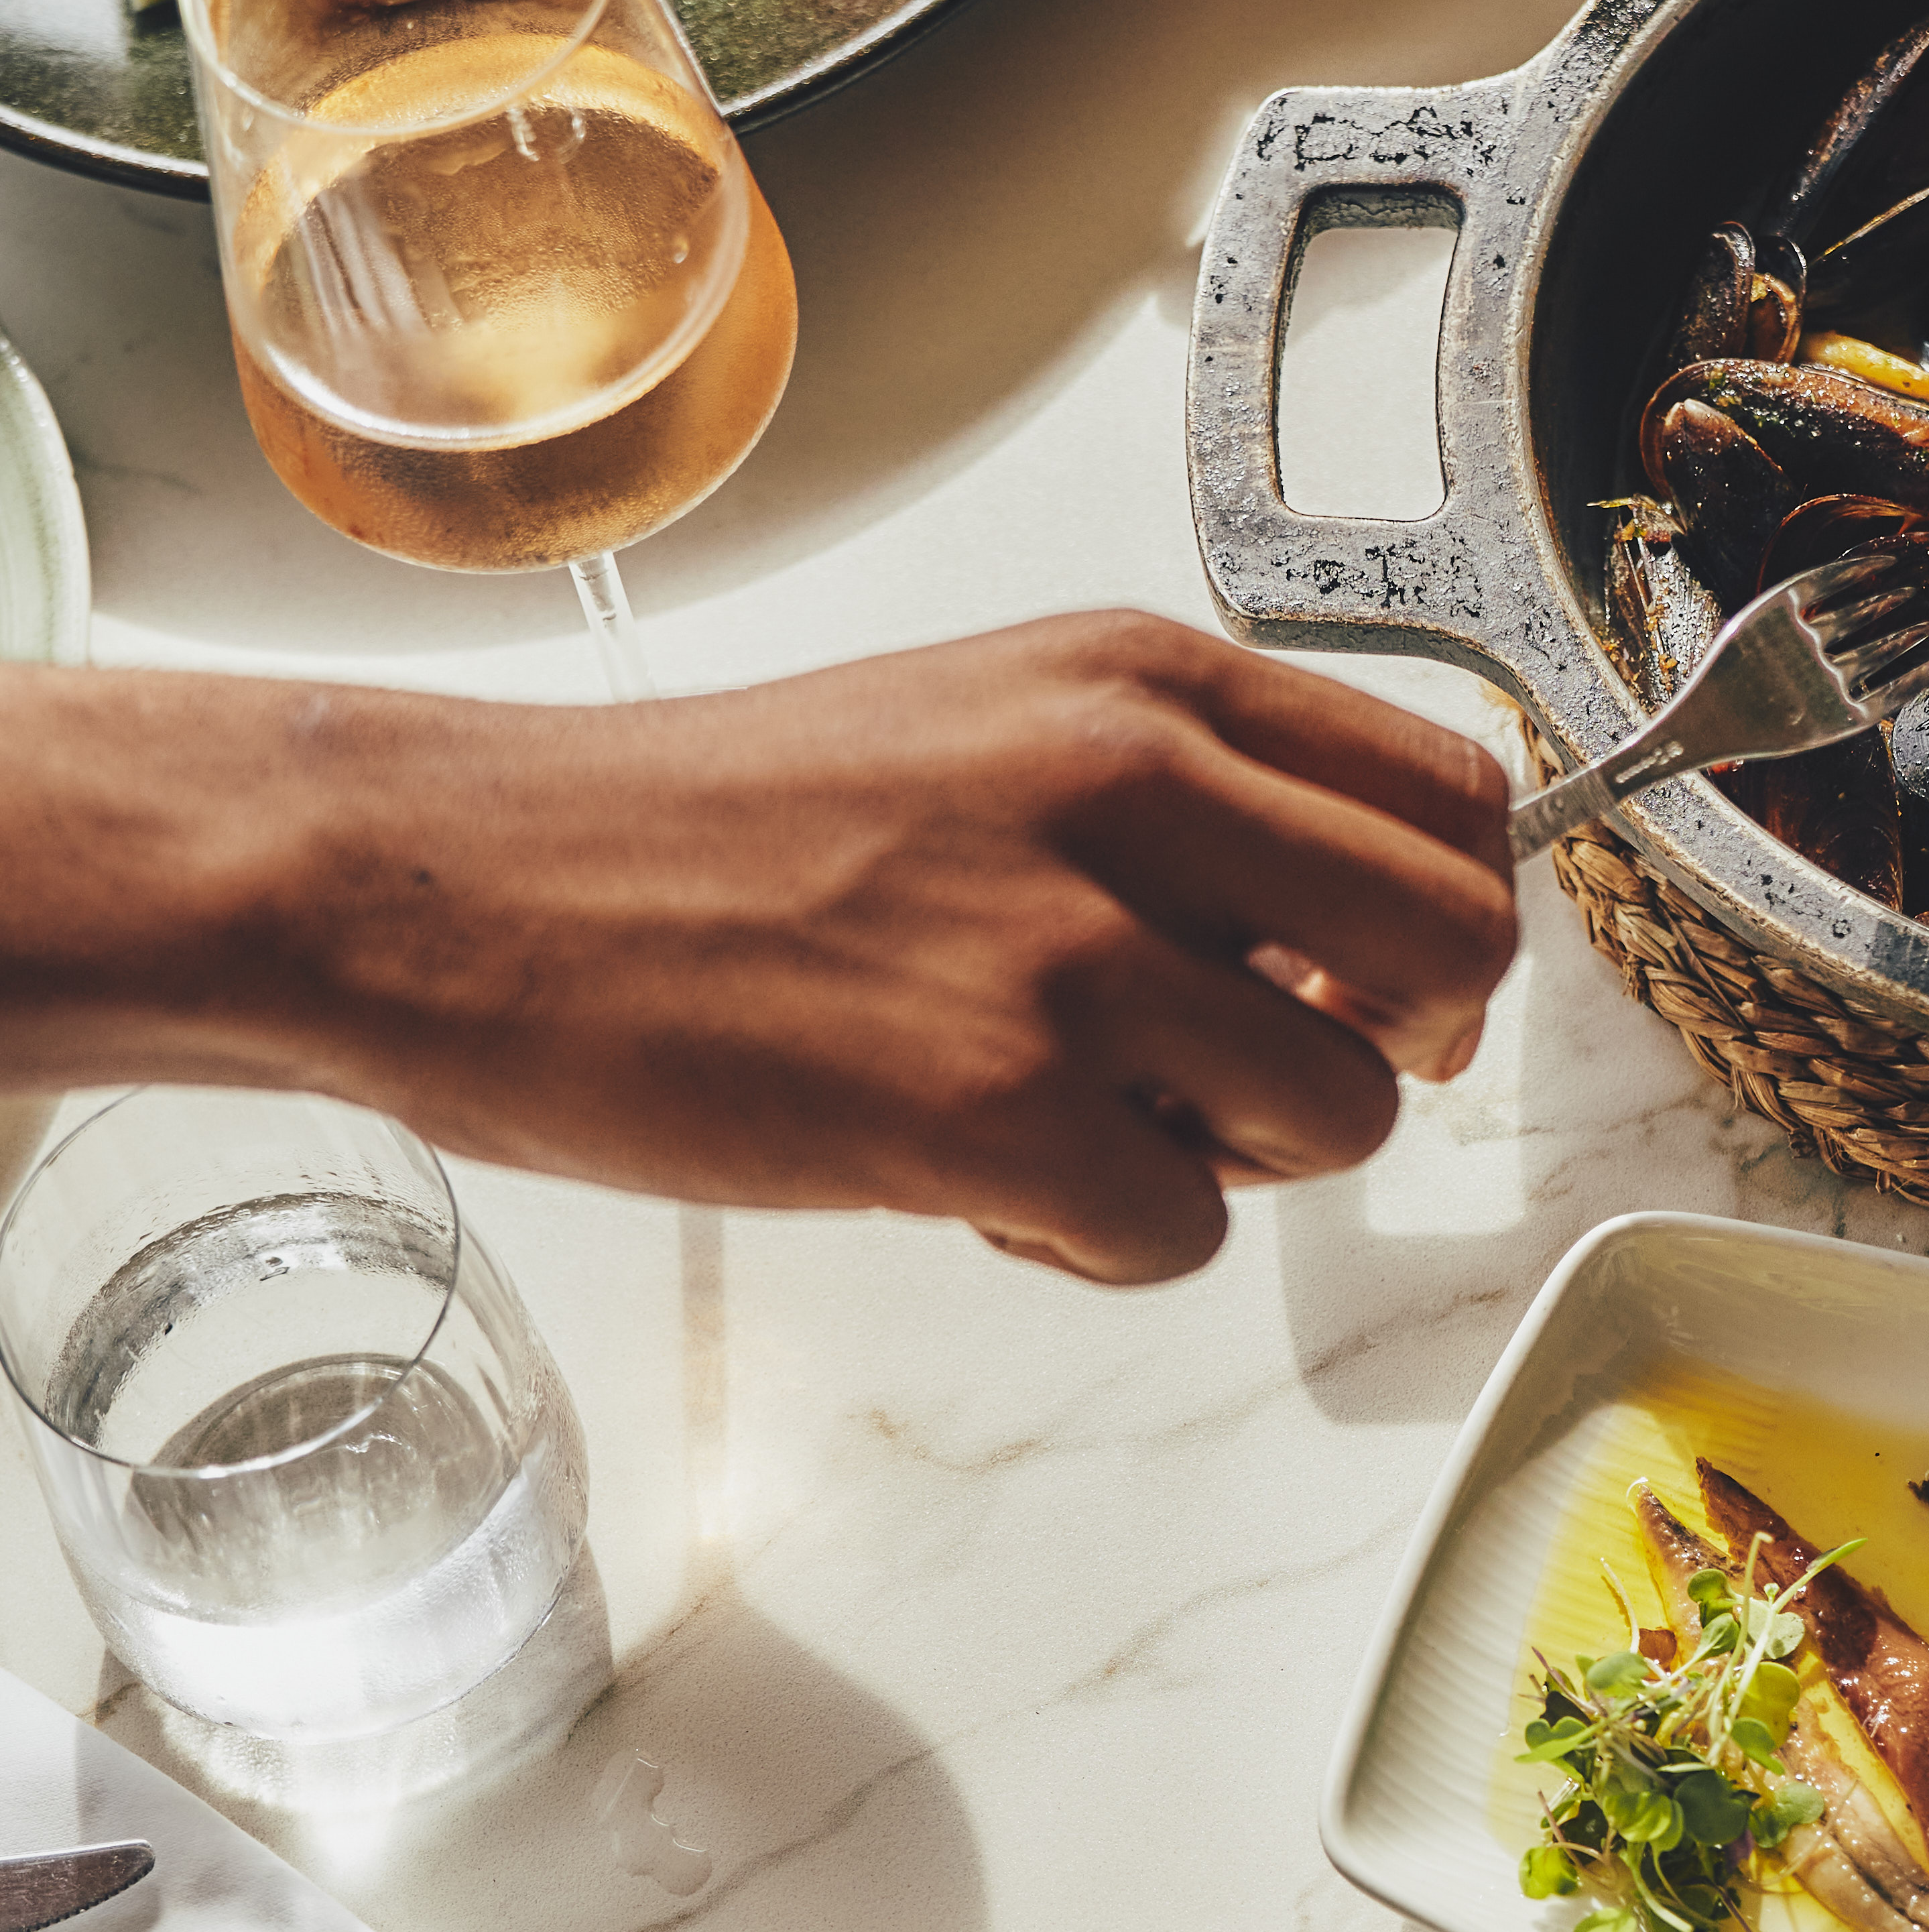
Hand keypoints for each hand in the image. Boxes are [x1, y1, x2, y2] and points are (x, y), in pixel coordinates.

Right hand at [234, 615, 1516, 1281]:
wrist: (469, 889)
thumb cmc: (714, 829)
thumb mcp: (988, 725)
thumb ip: (1179, 798)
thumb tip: (1345, 937)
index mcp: (1143, 683)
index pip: (1457, 798)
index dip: (1442, 922)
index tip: (1362, 983)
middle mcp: (1133, 789)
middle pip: (1452, 954)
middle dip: (1391, 1049)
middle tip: (1258, 1077)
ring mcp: (1067, 953)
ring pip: (1337, 1116)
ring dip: (1232, 1160)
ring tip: (1074, 1125)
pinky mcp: (994, 1110)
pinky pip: (1186, 1234)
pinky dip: (1106, 1248)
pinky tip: (991, 1189)